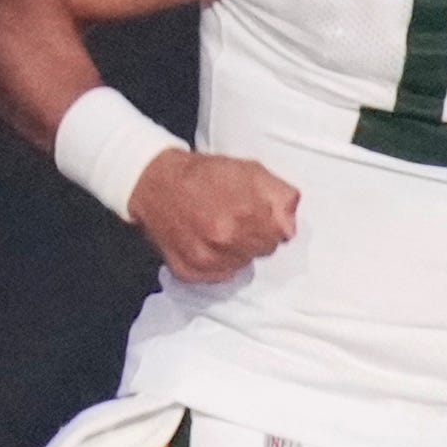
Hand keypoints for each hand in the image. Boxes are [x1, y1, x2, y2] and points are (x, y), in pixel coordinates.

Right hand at [130, 146, 299, 279]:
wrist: (155, 183)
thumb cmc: (204, 174)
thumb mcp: (251, 170)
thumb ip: (280, 195)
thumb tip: (290, 224)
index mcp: (248, 214)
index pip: (281, 235)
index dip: (271, 222)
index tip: (258, 214)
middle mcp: (227, 240)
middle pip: (262, 251)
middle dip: (254, 236)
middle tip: (235, 218)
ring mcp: (207, 259)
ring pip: (241, 265)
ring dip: (236, 250)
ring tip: (218, 227)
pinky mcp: (190, 272)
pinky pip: (218, 276)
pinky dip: (216, 262)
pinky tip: (205, 241)